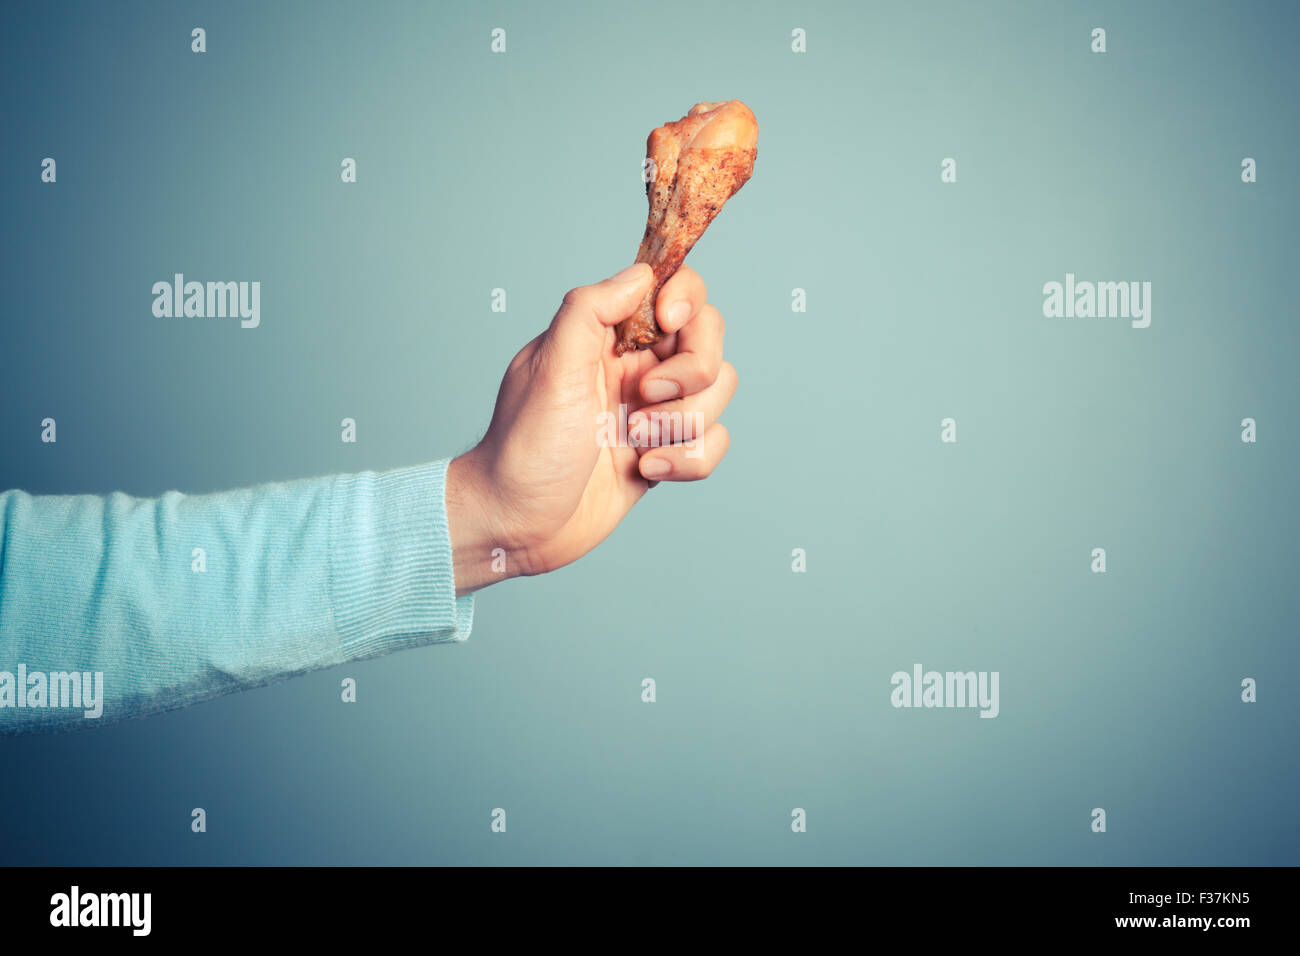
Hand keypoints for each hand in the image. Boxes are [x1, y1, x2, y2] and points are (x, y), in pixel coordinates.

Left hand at [446, 263, 737, 594]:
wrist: (518, 523)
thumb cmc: (524, 446)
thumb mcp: (550, 366)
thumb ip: (590, 309)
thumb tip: (640, 275)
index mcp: (608, 336)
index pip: (674, 291)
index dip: (685, 299)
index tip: (666, 324)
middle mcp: (637, 366)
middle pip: (709, 341)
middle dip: (692, 373)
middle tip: (645, 397)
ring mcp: (654, 410)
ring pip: (717, 394)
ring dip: (683, 423)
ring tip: (634, 445)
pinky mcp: (666, 453)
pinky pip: (713, 443)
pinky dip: (688, 460)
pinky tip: (645, 471)